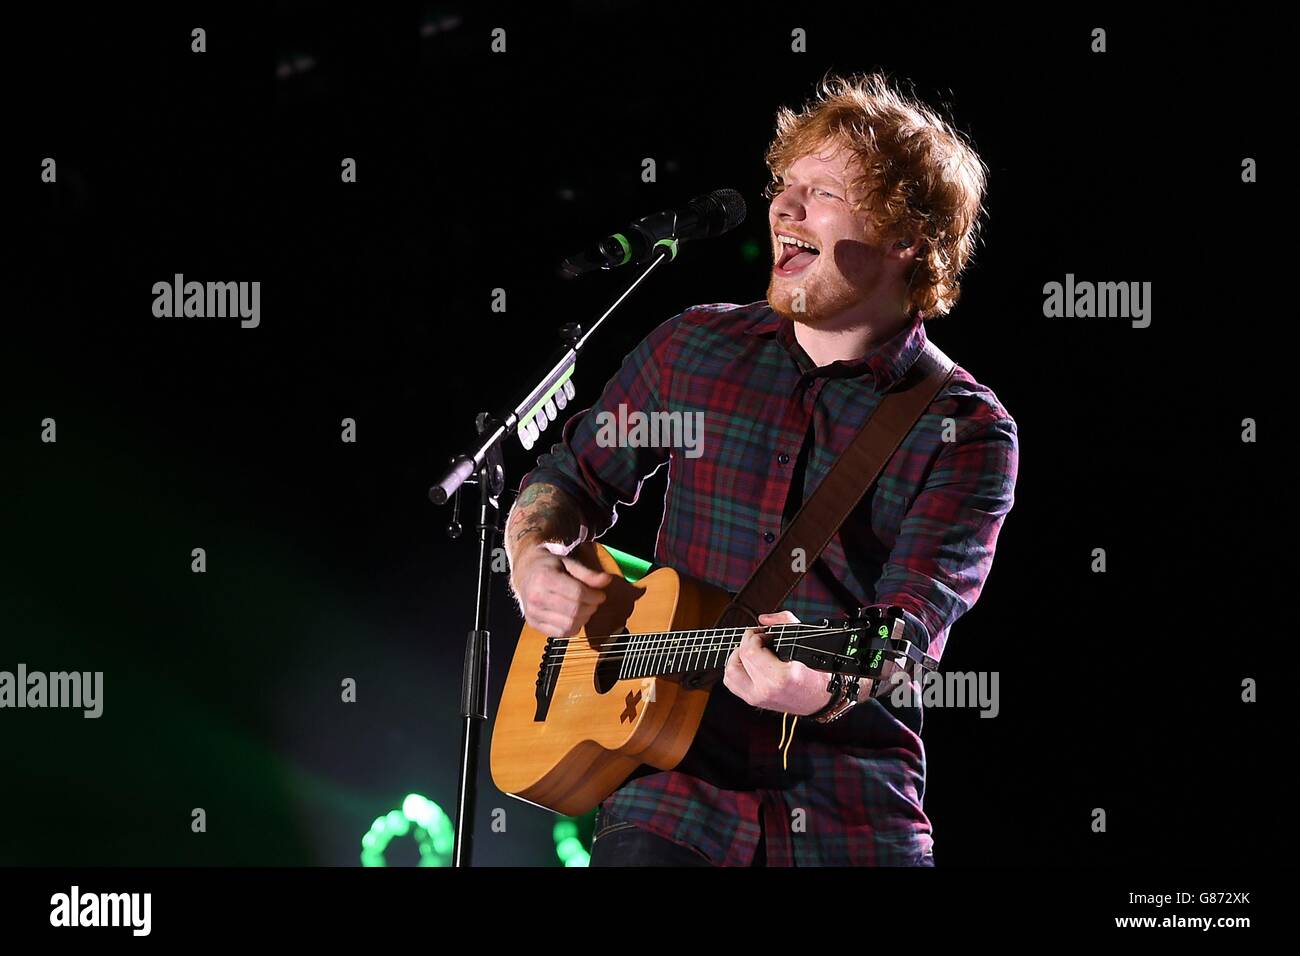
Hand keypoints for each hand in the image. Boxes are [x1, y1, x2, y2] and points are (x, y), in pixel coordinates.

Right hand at [510, 545, 613, 636]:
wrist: (525, 573)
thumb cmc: (548, 567)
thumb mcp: (568, 564)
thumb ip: (588, 574)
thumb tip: (606, 580)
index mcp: (544, 578)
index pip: (577, 594)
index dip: (594, 596)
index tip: (600, 595)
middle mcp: (536, 597)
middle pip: (574, 611)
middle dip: (590, 608)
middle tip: (594, 602)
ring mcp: (533, 613)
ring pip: (568, 625)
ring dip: (583, 619)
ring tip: (584, 609)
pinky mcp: (533, 624)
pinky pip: (560, 634)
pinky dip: (573, 628)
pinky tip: (575, 618)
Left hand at [723, 611, 837, 715]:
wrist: (819, 699)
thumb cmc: (815, 673)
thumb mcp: (804, 641)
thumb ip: (784, 621)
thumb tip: (763, 619)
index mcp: (781, 676)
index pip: (750, 650)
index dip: (754, 635)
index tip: (764, 633)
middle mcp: (766, 690)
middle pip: (740, 658)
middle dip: (746, 641)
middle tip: (758, 638)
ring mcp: (757, 698)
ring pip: (730, 672)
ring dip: (736, 656)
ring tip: (749, 650)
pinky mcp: (753, 701)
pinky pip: (731, 683)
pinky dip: (734, 670)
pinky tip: (746, 663)